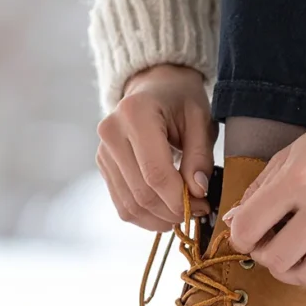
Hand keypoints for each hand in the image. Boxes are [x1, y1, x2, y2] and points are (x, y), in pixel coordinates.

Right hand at [96, 65, 215, 231]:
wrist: (154, 88)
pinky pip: (123, 205)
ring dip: (160, 218)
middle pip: (142, 193)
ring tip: (184, 212)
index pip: (156, 173)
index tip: (202, 206)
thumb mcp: (200, 121)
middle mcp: (111, 132)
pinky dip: (147, 216)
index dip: (179, 199)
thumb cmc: (181, 101)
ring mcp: (103, 152)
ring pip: (130, 205)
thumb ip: (200, 157)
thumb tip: (197, 192)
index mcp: (135, 114)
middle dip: (173, 211)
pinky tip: (166, 211)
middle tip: (197, 211)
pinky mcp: (104, 167)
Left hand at [226, 91, 305, 289]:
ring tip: (295, 257)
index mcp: (299, 178)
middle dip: (264, 258)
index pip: (248, 228)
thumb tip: (232, 222)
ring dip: (294, 273)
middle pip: (277, 260)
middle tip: (270, 248)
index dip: (239, 238)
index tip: (247, 236)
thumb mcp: (290, 154)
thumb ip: (259, 190)